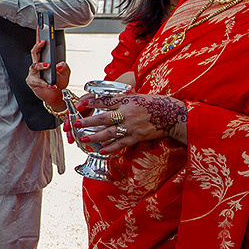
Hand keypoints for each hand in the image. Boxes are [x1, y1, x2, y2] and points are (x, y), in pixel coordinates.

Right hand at [25, 38, 69, 110]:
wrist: (56, 96)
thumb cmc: (59, 83)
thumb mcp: (65, 73)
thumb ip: (64, 67)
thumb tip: (60, 64)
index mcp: (44, 60)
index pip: (40, 47)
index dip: (39, 37)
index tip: (40, 27)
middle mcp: (37, 65)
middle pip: (34, 53)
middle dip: (38, 46)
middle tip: (42, 42)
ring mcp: (33, 74)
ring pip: (34, 66)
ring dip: (42, 65)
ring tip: (49, 65)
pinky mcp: (32, 82)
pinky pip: (38, 81)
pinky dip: (46, 83)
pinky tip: (53, 85)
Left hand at [72, 93, 187, 154]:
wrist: (172, 114)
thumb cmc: (155, 104)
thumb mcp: (137, 97)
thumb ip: (122, 100)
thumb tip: (107, 101)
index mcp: (127, 100)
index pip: (106, 101)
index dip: (92, 102)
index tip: (79, 104)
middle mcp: (128, 113)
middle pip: (104, 118)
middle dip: (88, 121)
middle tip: (76, 124)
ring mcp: (132, 126)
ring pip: (111, 132)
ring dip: (96, 136)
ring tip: (84, 139)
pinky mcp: (138, 136)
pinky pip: (122, 143)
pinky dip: (112, 147)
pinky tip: (102, 151)